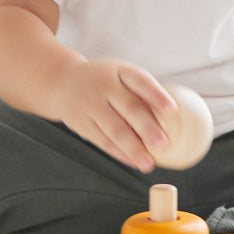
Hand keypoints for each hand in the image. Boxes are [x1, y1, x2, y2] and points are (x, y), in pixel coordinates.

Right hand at [52, 59, 177, 172]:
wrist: (61, 82)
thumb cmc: (102, 79)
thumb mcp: (120, 74)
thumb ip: (142, 90)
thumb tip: (172, 115)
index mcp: (119, 71)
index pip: (140, 81)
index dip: (157, 96)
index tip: (172, 110)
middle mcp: (103, 87)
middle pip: (128, 108)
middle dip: (146, 127)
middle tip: (163, 143)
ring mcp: (90, 106)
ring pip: (114, 130)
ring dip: (133, 148)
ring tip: (149, 163)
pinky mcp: (82, 124)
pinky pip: (103, 141)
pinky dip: (120, 154)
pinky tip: (134, 162)